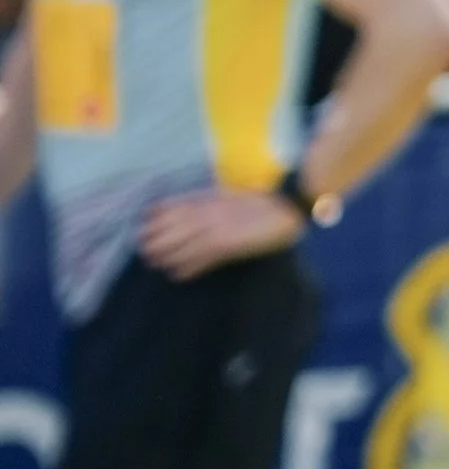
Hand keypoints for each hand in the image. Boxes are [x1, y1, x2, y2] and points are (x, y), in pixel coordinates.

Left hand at [140, 185, 305, 278]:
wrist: (285, 204)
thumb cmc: (263, 199)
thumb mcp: (230, 195)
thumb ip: (209, 202)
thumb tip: (189, 209)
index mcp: (208, 199)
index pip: (172, 207)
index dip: (157, 216)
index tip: (145, 222)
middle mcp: (207, 213)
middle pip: (171, 227)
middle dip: (155, 238)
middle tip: (143, 248)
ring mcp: (216, 228)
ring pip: (181, 244)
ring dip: (166, 254)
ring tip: (155, 261)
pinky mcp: (227, 244)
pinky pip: (201, 258)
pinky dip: (187, 267)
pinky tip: (177, 273)